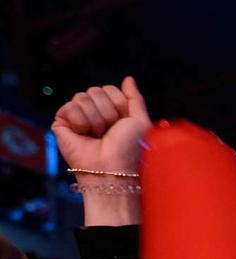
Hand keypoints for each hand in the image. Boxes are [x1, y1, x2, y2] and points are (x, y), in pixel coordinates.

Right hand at [52, 77, 150, 225]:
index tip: (122, 124)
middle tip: (108, 132)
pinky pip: (70, 106)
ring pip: (83, 96)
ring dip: (96, 119)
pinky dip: (80, 122)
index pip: (110, 89)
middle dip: (107, 112)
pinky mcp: (61, 123)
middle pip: (96, 90)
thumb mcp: (140, 121)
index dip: (119, 105)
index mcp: (111, 111)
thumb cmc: (129, 150)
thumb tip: (128, 78)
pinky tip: (83, 135)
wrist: (114, 169)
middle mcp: (93, 112)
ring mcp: (76, 117)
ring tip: (97, 136)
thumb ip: (135, 99)